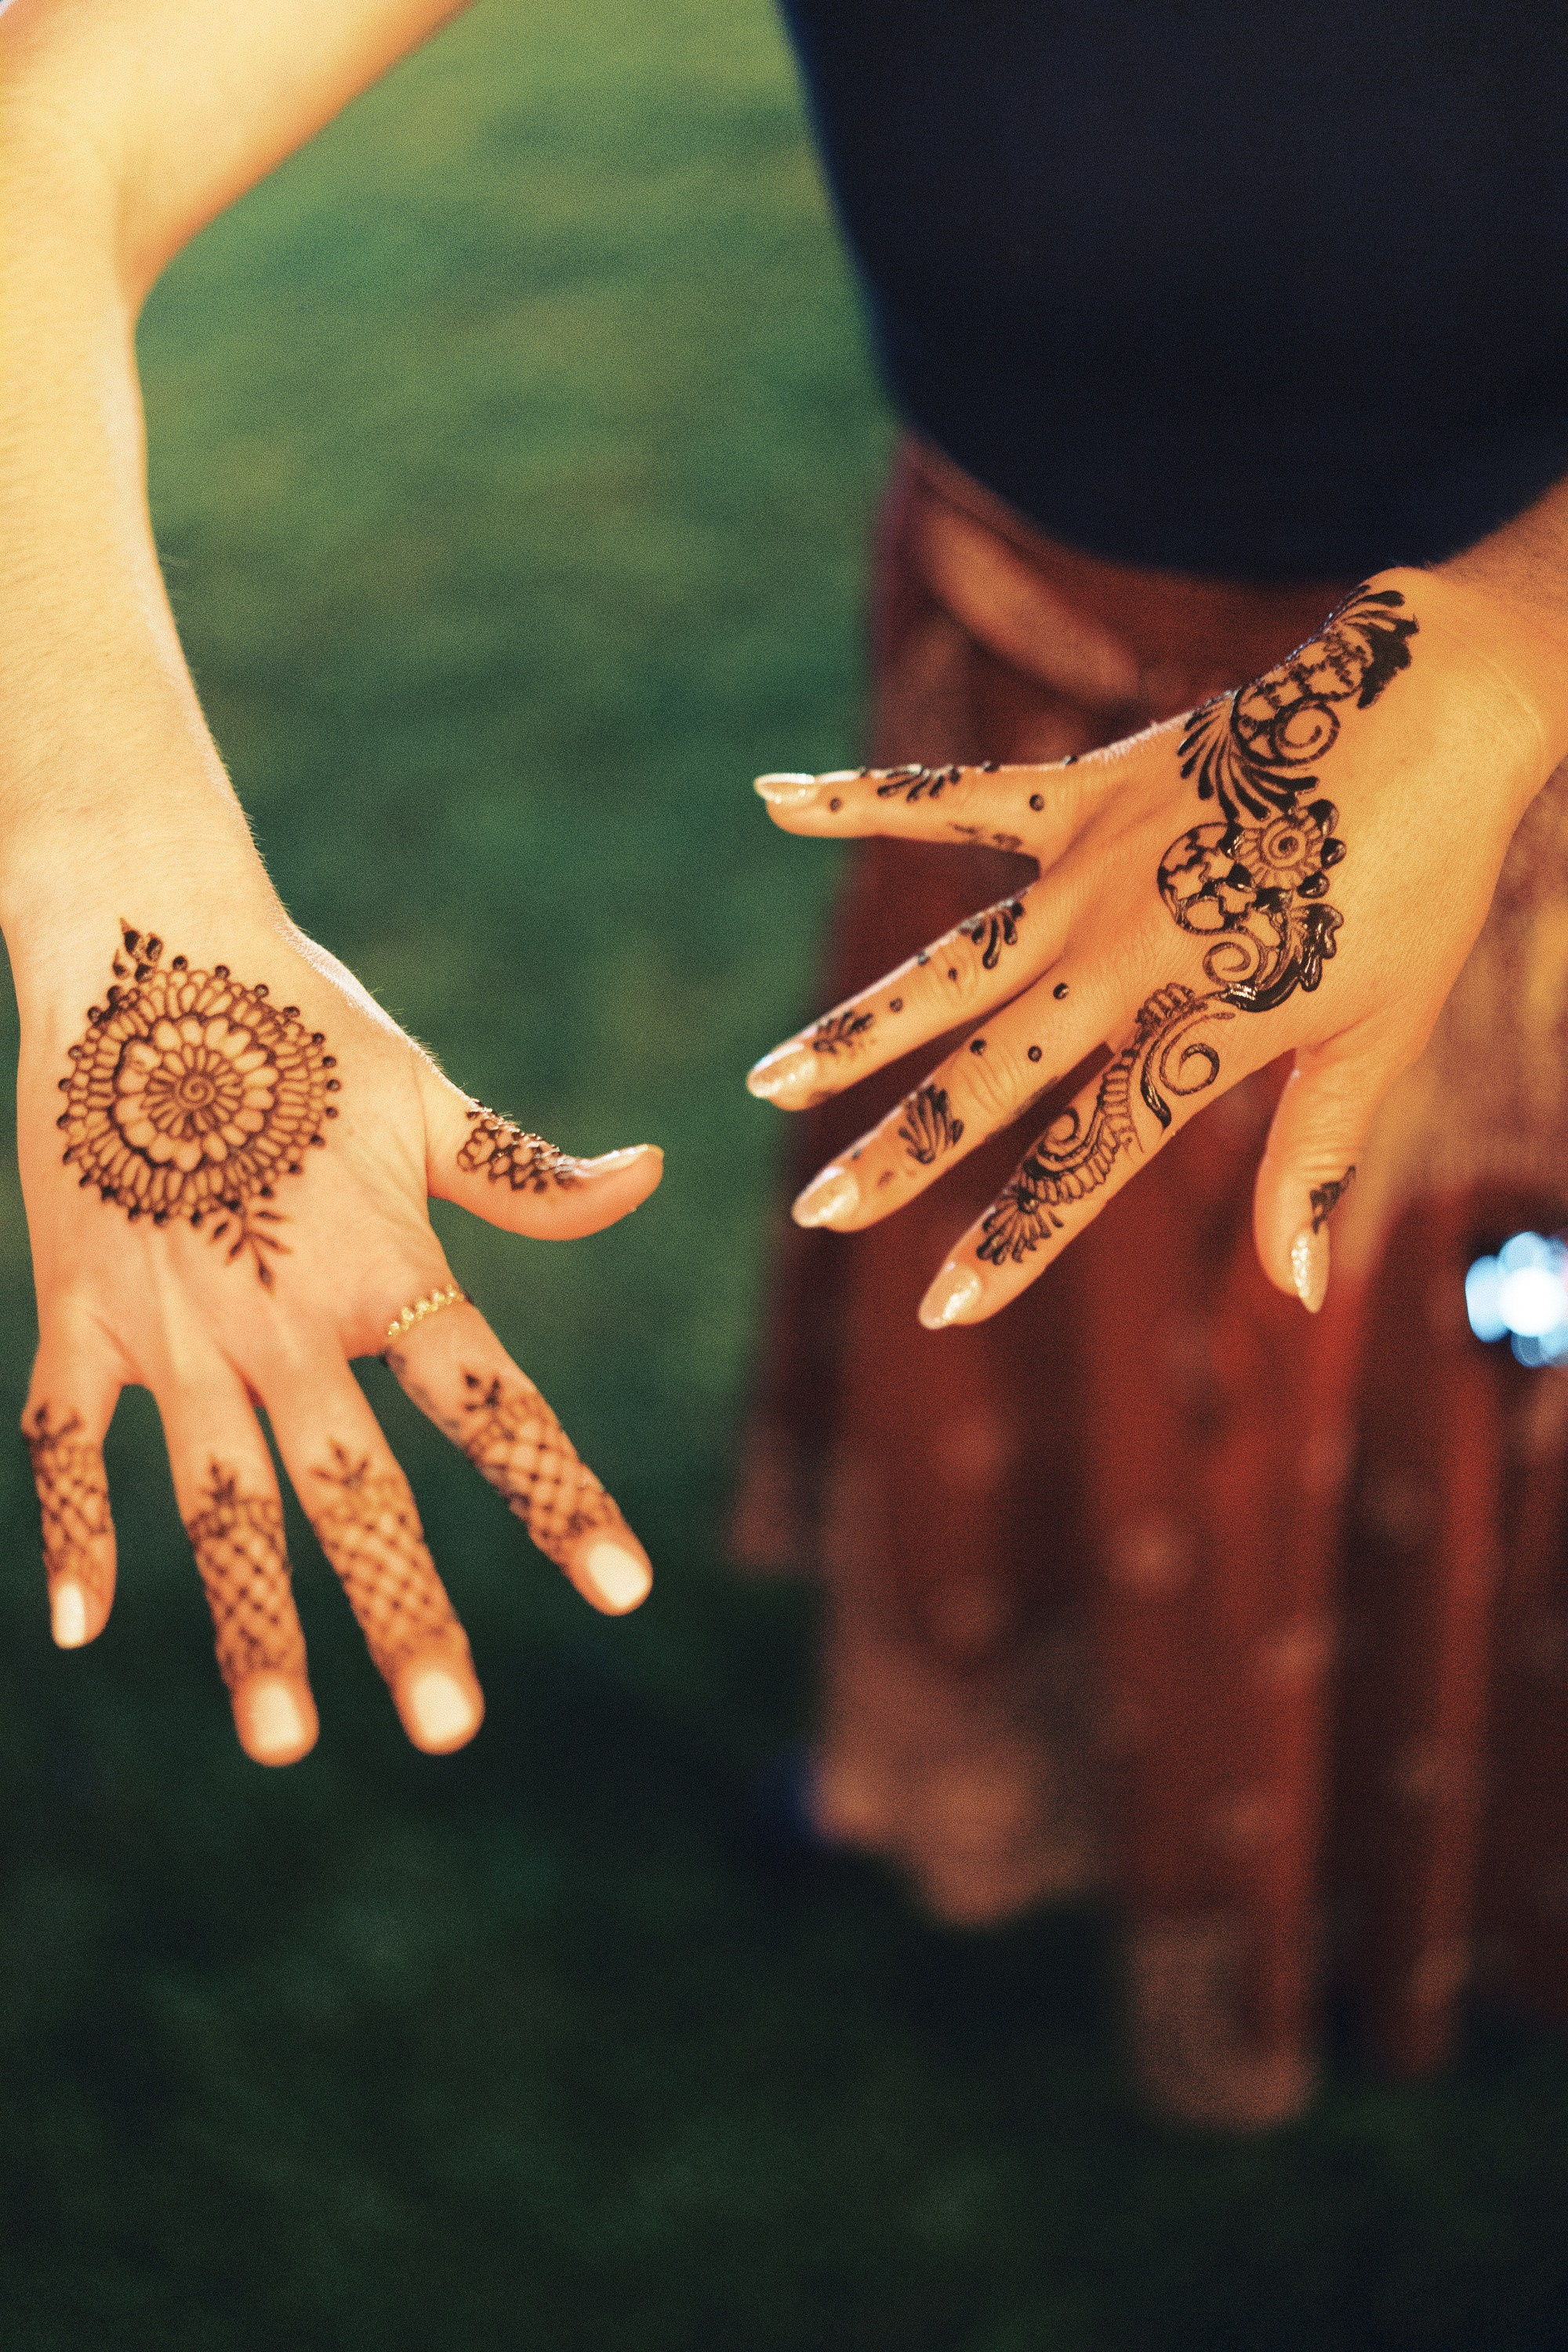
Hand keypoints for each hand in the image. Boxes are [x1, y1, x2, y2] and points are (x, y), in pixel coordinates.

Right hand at [18, 895, 661, 1765]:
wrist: (144, 942)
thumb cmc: (302, 1018)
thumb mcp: (428, 1098)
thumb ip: (530, 1176)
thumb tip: (651, 1176)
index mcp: (387, 1267)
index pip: (495, 1405)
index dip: (562, 1498)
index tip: (623, 1592)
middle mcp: (287, 1316)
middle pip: (359, 1492)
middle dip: (407, 1613)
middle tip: (451, 1728)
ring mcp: (174, 1326)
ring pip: (219, 1504)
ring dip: (251, 1626)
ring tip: (283, 1741)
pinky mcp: (79, 1312)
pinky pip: (66, 1440)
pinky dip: (69, 1530)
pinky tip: (80, 1627)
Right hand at [747, 568, 1567, 1325]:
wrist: (1436, 711)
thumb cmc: (1421, 886)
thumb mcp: (1382, 1035)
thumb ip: (1313, 1158)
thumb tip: (1297, 1291)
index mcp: (1197, 1033)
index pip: (1086, 1162)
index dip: (1014, 1240)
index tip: (943, 1306)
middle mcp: (1122, 962)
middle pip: (989, 1078)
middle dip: (897, 1153)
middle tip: (815, 1211)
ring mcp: (1090, 874)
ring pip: (946, 968)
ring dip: (853, 1029)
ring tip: (767, 1084)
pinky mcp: (1081, 791)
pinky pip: (954, 798)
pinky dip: (865, 799)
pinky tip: (774, 797)